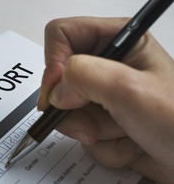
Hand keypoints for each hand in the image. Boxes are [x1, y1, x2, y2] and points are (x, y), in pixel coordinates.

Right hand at [37, 17, 173, 183]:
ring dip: (94, 132)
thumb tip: (55, 91)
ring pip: (68, 114)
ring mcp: (105, 98)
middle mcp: (108, 67)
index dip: (54, 64)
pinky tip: (130, 145)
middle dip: (75, 109)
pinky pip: (82, 136)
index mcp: (119, 41)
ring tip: (125, 132)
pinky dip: (104, 148)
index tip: (62, 92)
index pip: (62, 35)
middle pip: (59, 82)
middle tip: (96, 121)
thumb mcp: (130, 89)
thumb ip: (84, 77)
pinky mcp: (105, 124)